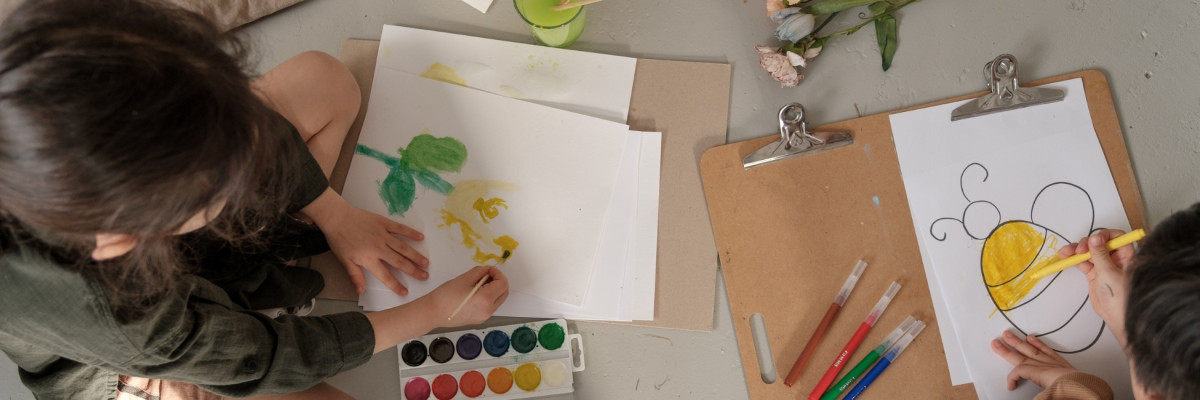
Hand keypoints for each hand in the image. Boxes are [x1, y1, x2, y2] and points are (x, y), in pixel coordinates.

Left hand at [302, 189, 428, 295]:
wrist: (336, 217)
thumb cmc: (339, 239)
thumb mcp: (345, 261)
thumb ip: (355, 276)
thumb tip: (360, 291)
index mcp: (369, 259)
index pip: (385, 276)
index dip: (396, 285)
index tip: (405, 292)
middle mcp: (379, 248)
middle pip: (399, 262)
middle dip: (413, 271)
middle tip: (424, 276)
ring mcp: (383, 235)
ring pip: (403, 247)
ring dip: (415, 255)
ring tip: (426, 262)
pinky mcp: (383, 223)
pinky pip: (400, 229)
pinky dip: (411, 233)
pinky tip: (420, 237)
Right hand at [421, 266, 508, 327]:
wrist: (433, 312)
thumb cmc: (446, 295)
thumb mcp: (465, 278)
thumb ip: (480, 272)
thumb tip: (488, 270)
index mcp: (485, 299)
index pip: (503, 284)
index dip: (498, 274)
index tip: (489, 270)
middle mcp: (488, 310)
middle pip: (504, 293)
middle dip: (499, 281)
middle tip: (487, 275)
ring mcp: (484, 317)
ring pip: (498, 300)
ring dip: (494, 289)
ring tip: (480, 283)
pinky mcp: (479, 320)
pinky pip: (490, 306)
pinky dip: (489, 297)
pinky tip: (476, 292)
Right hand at [992, 330, 1077, 389]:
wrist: (1088, 391)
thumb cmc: (1069, 392)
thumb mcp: (1047, 395)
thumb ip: (1037, 395)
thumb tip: (1031, 396)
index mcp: (1040, 373)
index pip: (1019, 371)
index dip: (1011, 377)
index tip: (1010, 386)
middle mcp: (1045, 365)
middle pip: (1021, 356)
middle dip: (1007, 349)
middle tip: (995, 343)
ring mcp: (1053, 362)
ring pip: (1032, 350)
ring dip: (1019, 342)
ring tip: (1009, 335)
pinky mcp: (1062, 363)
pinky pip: (1047, 350)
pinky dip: (1039, 343)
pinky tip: (1032, 338)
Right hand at [1058, 229, 1133, 345]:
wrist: (1117, 317)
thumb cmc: (1120, 296)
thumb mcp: (1109, 273)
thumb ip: (1100, 255)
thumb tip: (1095, 237)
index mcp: (1126, 255)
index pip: (1116, 237)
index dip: (1104, 235)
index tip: (1093, 240)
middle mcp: (1116, 258)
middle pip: (1100, 243)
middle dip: (1087, 243)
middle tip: (1079, 250)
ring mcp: (1104, 266)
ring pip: (1089, 252)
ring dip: (1077, 251)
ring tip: (1065, 252)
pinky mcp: (1095, 274)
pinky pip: (1084, 262)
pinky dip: (1075, 260)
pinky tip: (1066, 258)